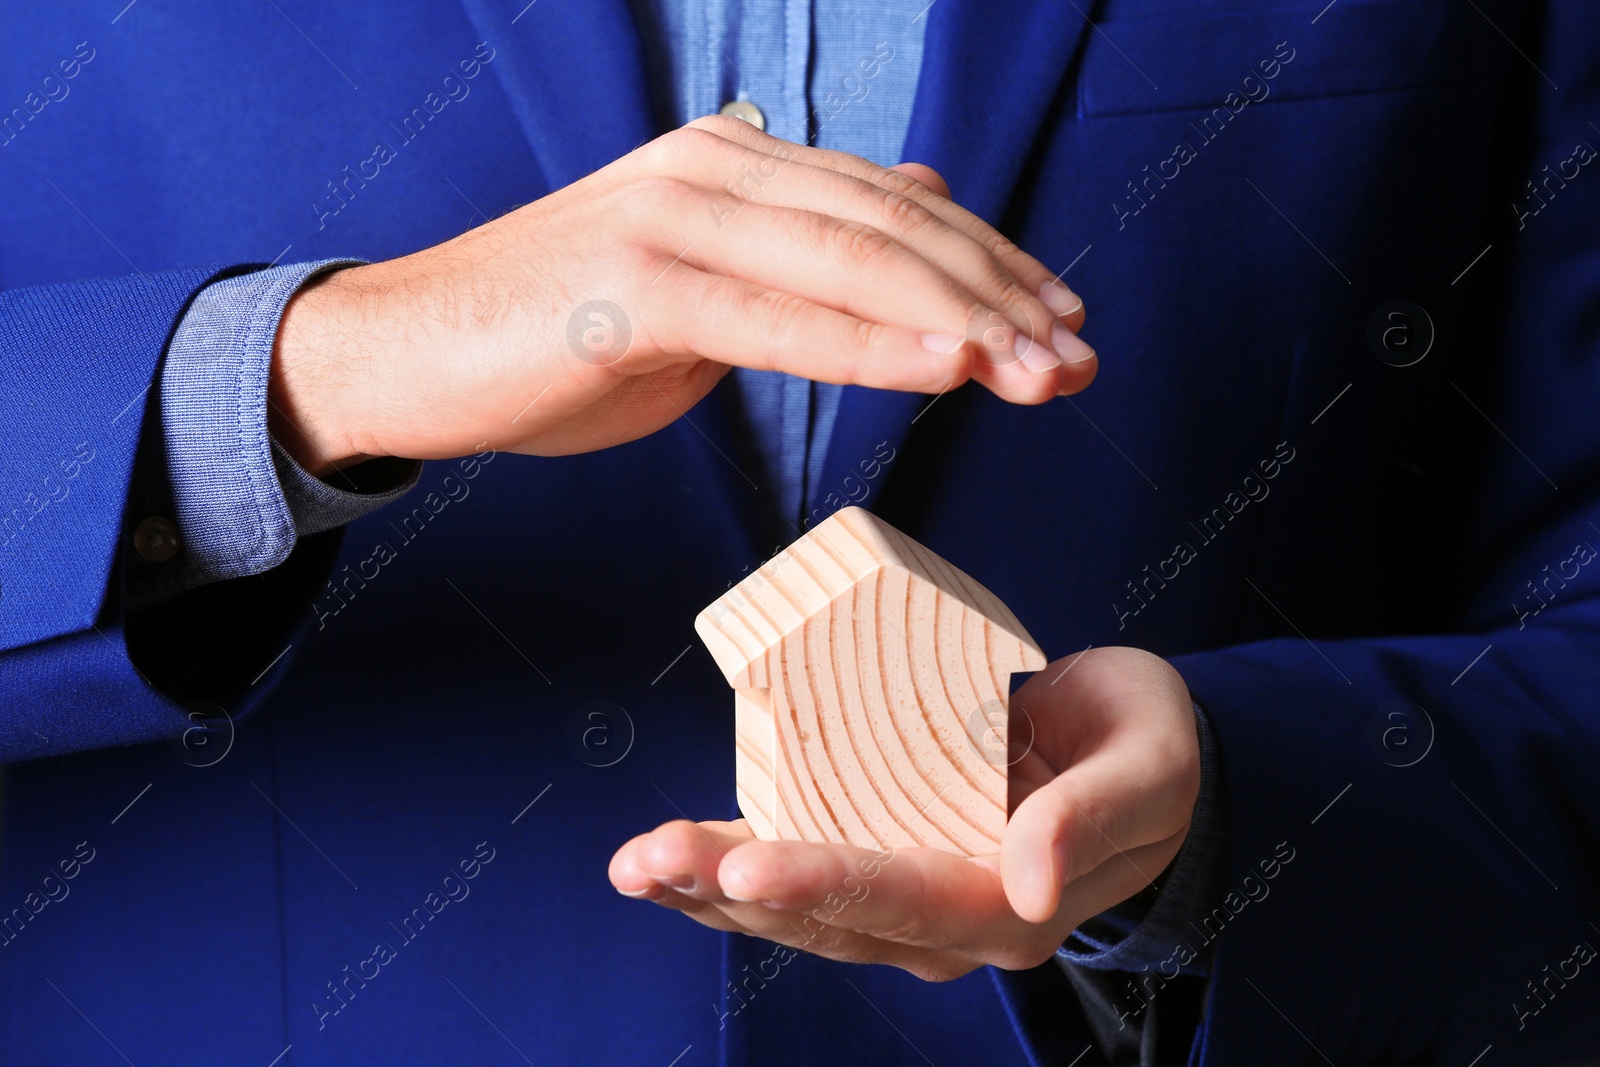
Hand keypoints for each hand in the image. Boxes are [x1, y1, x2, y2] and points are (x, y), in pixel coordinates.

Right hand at [269, 114, 1094, 475]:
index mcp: (734, 164)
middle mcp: (713, 170)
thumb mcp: (702, 283)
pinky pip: (777, 318)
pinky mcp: (635, 287)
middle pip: (892, 229)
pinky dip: (871, 344)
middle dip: (1002, 294)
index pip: (893, 207)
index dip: (992, 260)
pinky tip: (949, 367)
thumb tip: (918, 208)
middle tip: (1079, 356)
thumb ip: (804, 246)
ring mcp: (672, 220)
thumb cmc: (560, 332)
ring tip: (1044, 370)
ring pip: (851, 264)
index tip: (1065, 318)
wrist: (412, 350)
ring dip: (964, 322)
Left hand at [609, 647, 1199, 980]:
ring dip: (708, 887)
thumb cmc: (1147, 750)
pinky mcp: (879, 855)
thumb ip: (1094, 820)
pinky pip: (795, 870)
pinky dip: (729, 863)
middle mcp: (944, 920)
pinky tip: (666, 856)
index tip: (750, 861)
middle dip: (730, 887)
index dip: (825, 884)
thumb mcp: (1146, 767)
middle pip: (826, 915)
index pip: (906, 900)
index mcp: (1009, 906)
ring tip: (632, 864)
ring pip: (794, 908)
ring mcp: (905, 898)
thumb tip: (1029, 882)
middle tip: (649, 858)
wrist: (1136, 752)